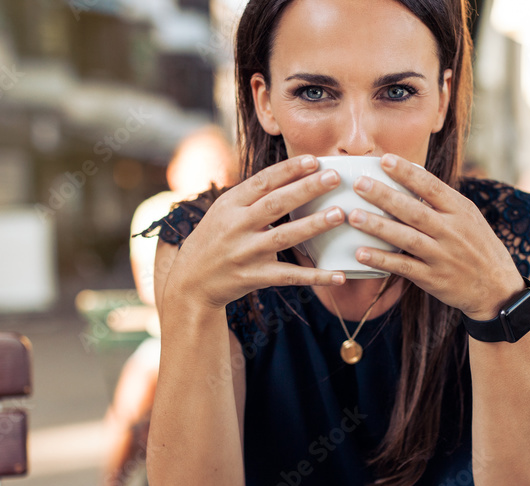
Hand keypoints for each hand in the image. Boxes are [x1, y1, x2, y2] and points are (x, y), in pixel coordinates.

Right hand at [161, 155, 347, 310]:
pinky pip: (289, 276)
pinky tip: (338, 275)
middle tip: (334, 177)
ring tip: (338, 214)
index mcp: (230, 205)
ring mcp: (246, 253)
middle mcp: (237, 226)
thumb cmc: (214, 240)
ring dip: (313, 225)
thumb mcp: (224, 211)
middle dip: (306, 189)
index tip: (314, 159)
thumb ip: (252, 196)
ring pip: (284, 237)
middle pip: (276, 204)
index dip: (288, 170)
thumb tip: (290, 173)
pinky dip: (315, 276)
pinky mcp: (254, 277)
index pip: (262, 181)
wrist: (191, 282)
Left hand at [347, 154, 524, 318]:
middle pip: (414, 210)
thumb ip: (443, 201)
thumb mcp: (469, 218)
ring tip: (353, 216)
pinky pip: (404, 267)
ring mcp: (442, 256)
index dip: (407, 172)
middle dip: (385, 196)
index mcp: (460, 211)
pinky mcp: (433, 279)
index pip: (431, 186)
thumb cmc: (477, 246)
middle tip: (359, 184)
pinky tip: (361, 253)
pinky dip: (382, 260)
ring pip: (406, 238)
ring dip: (378, 227)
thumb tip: (412, 176)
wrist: (497, 288)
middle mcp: (452, 231)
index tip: (385, 159)